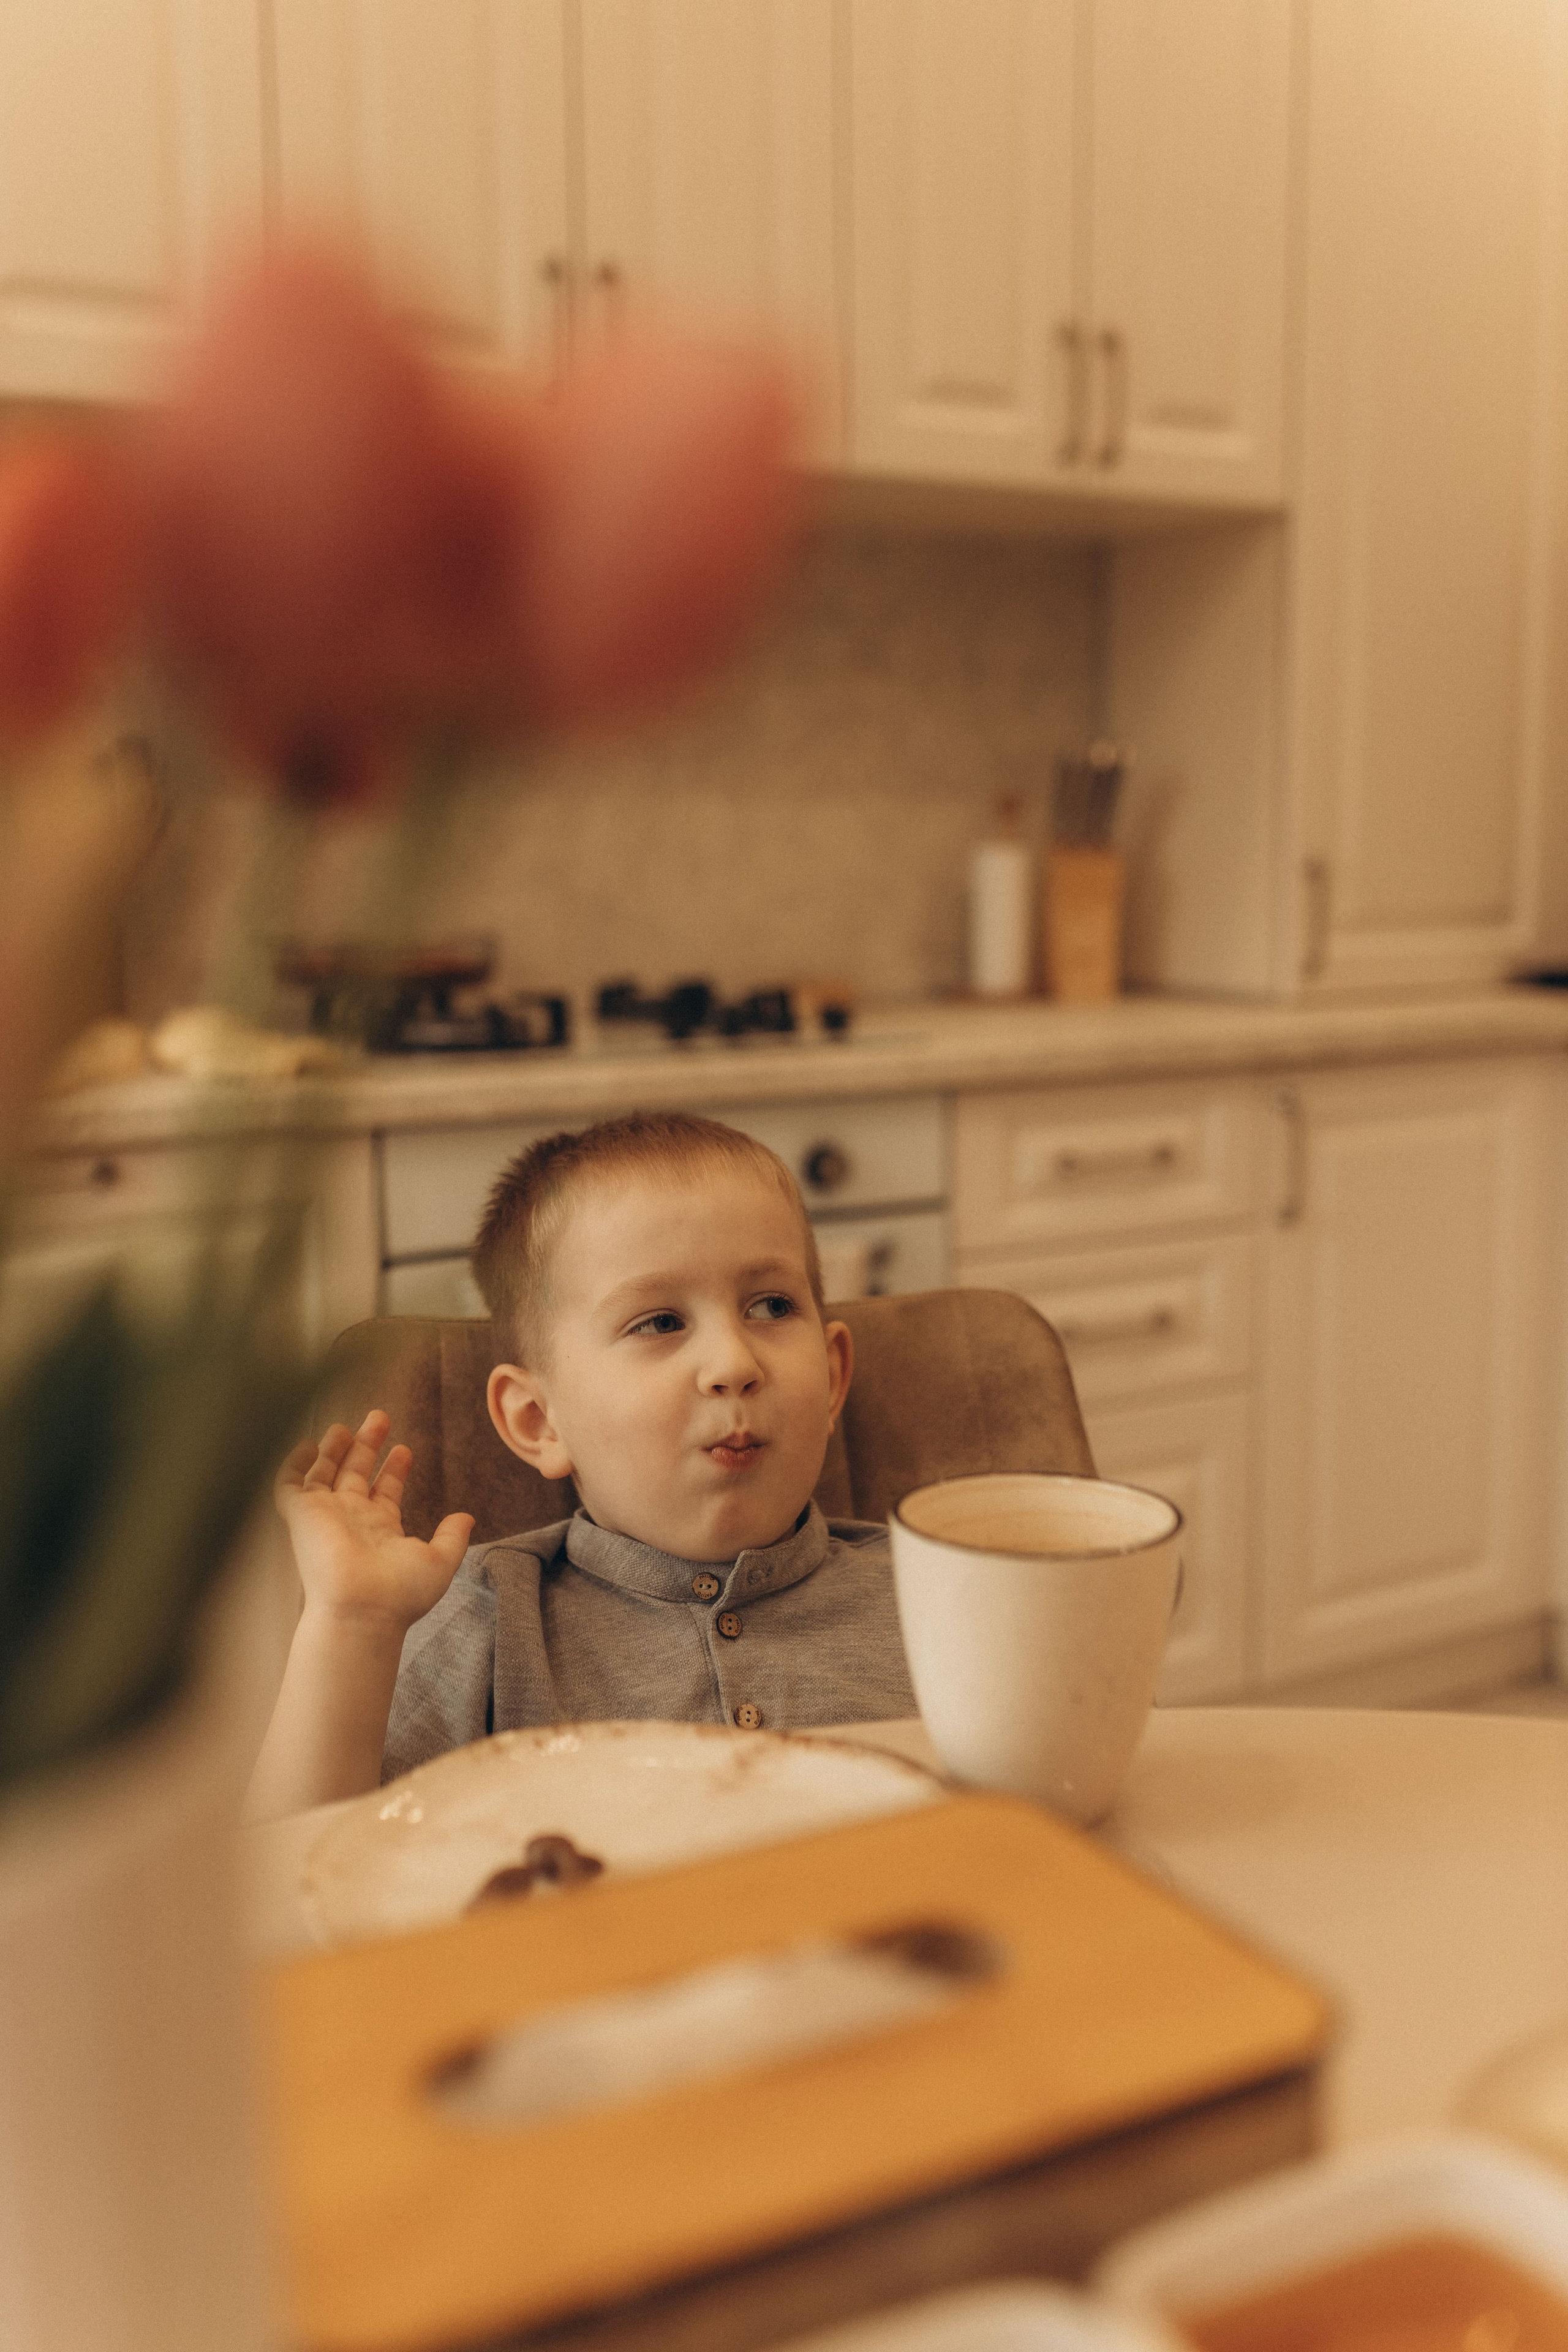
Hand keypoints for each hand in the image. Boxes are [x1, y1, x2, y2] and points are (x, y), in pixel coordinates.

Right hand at [275, 1407, 473, 1633]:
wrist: (361, 1609)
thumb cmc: (400, 1593)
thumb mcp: (439, 1561)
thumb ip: (452, 1537)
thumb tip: (467, 1517)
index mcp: (382, 1531)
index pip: (385, 1492)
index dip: (394, 1470)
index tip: (405, 1449)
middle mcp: (351, 1521)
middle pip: (355, 1475)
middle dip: (367, 1446)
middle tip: (380, 1416)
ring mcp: (325, 1517)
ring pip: (325, 1474)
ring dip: (334, 1449)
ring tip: (346, 1424)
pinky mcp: (301, 1516)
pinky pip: (289, 1486)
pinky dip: (293, 1465)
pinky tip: (305, 1445)